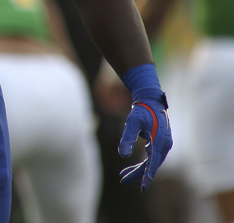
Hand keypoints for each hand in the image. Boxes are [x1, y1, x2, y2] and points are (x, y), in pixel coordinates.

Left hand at [118, 64, 171, 190]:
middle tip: (122, 180)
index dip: (147, 175)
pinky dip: (142, 163)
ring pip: (151, 162)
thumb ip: (127, 137)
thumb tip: (122, 155)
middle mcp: (165, 145)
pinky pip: (151, 157)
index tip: (142, 187)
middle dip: (138, 174)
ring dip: (138, 170)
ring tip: (123, 176)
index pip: (153, 163)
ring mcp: (164, 145)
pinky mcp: (160, 143)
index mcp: (160, 141)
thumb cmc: (142, 110)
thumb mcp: (132, 122)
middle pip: (151, 165)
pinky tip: (132, 167)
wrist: (151, 99)